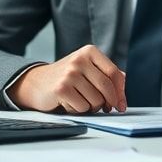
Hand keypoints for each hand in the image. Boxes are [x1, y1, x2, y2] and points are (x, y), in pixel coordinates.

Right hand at [8, 44, 126, 113]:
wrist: (37, 82)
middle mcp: (79, 60)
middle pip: (106, 87)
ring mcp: (69, 73)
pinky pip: (81, 107)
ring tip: (83, 102)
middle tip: (107, 109)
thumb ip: (105, 73)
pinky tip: (70, 103)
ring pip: (95, 100)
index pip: (114, 73)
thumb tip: (124, 82)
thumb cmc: (67, 77)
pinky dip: (79, 110)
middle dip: (109, 102)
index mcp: (90, 52)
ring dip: (92, 107)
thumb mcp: (87, 68)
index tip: (122, 104)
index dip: (121, 92)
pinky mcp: (61, 88)